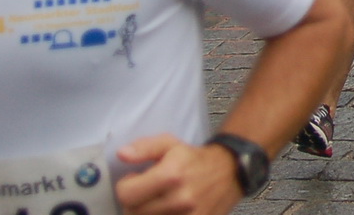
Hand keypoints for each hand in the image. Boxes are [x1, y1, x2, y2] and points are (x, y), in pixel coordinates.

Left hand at [114, 135, 242, 214]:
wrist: (231, 171)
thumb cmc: (195, 158)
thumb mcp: (170, 144)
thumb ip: (144, 148)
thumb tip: (122, 154)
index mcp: (171, 174)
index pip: (126, 194)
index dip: (126, 186)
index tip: (135, 180)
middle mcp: (179, 199)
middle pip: (133, 212)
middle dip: (135, 201)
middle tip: (147, 192)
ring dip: (148, 211)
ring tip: (158, 200)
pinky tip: (168, 209)